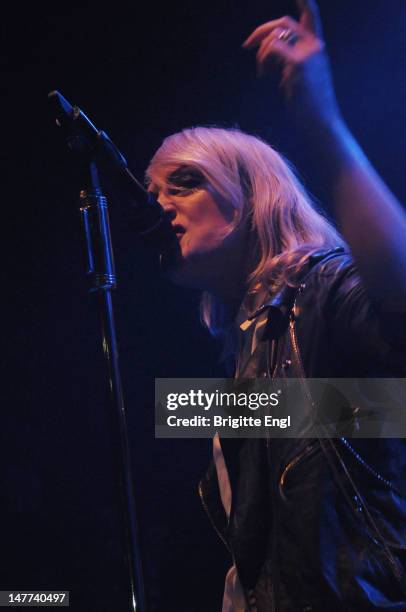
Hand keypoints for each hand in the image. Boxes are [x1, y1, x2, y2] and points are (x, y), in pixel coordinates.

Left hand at [242, 0, 341, 128]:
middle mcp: (316, 45)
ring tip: (262, 72)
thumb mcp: (299, 78)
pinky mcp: (300, 63)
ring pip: (276, 36)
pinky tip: (264, 74)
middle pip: (284, 23)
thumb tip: (269, 56)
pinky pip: (273, 49)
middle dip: (261, 31)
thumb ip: (288, 62)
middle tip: (247, 46)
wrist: (321, 122)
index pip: (311, 15)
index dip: (304, 1)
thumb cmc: (309, 106)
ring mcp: (309, 53)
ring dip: (261, 53)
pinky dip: (263, 59)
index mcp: (317, 47)